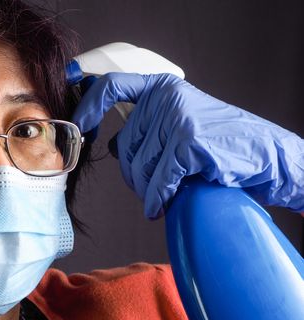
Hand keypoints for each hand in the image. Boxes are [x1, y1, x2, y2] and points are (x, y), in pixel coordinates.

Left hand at [72, 73, 303, 218]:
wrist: (264, 155)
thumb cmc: (219, 144)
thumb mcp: (177, 126)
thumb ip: (144, 130)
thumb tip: (109, 145)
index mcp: (161, 88)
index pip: (113, 87)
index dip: (91, 106)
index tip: (81, 126)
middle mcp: (167, 97)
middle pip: (124, 145)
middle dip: (133, 174)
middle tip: (151, 186)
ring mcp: (178, 117)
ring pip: (139, 167)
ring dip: (147, 190)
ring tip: (164, 194)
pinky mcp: (189, 142)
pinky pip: (159, 180)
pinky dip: (158, 197)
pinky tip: (161, 206)